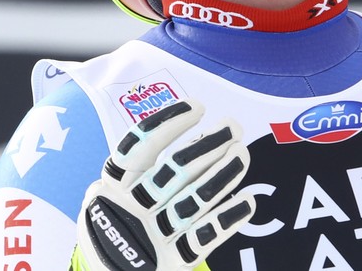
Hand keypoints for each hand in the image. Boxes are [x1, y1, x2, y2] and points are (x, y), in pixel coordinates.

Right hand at [72, 99, 254, 269]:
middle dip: (206, 146)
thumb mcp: (115, 194)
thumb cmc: (119, 224)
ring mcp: (150, 238)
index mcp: (113, 189)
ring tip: (242, 155)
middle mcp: (130, 211)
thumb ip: (144, 163)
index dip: (166, 125)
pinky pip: (202, 239)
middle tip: (233, 127)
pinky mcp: (169, 263)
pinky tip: (247, 202)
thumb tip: (196, 125)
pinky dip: (226, 219)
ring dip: (220, 176)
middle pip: (171, 173)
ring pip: (190, 203)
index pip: (136, 150)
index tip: (197, 107)